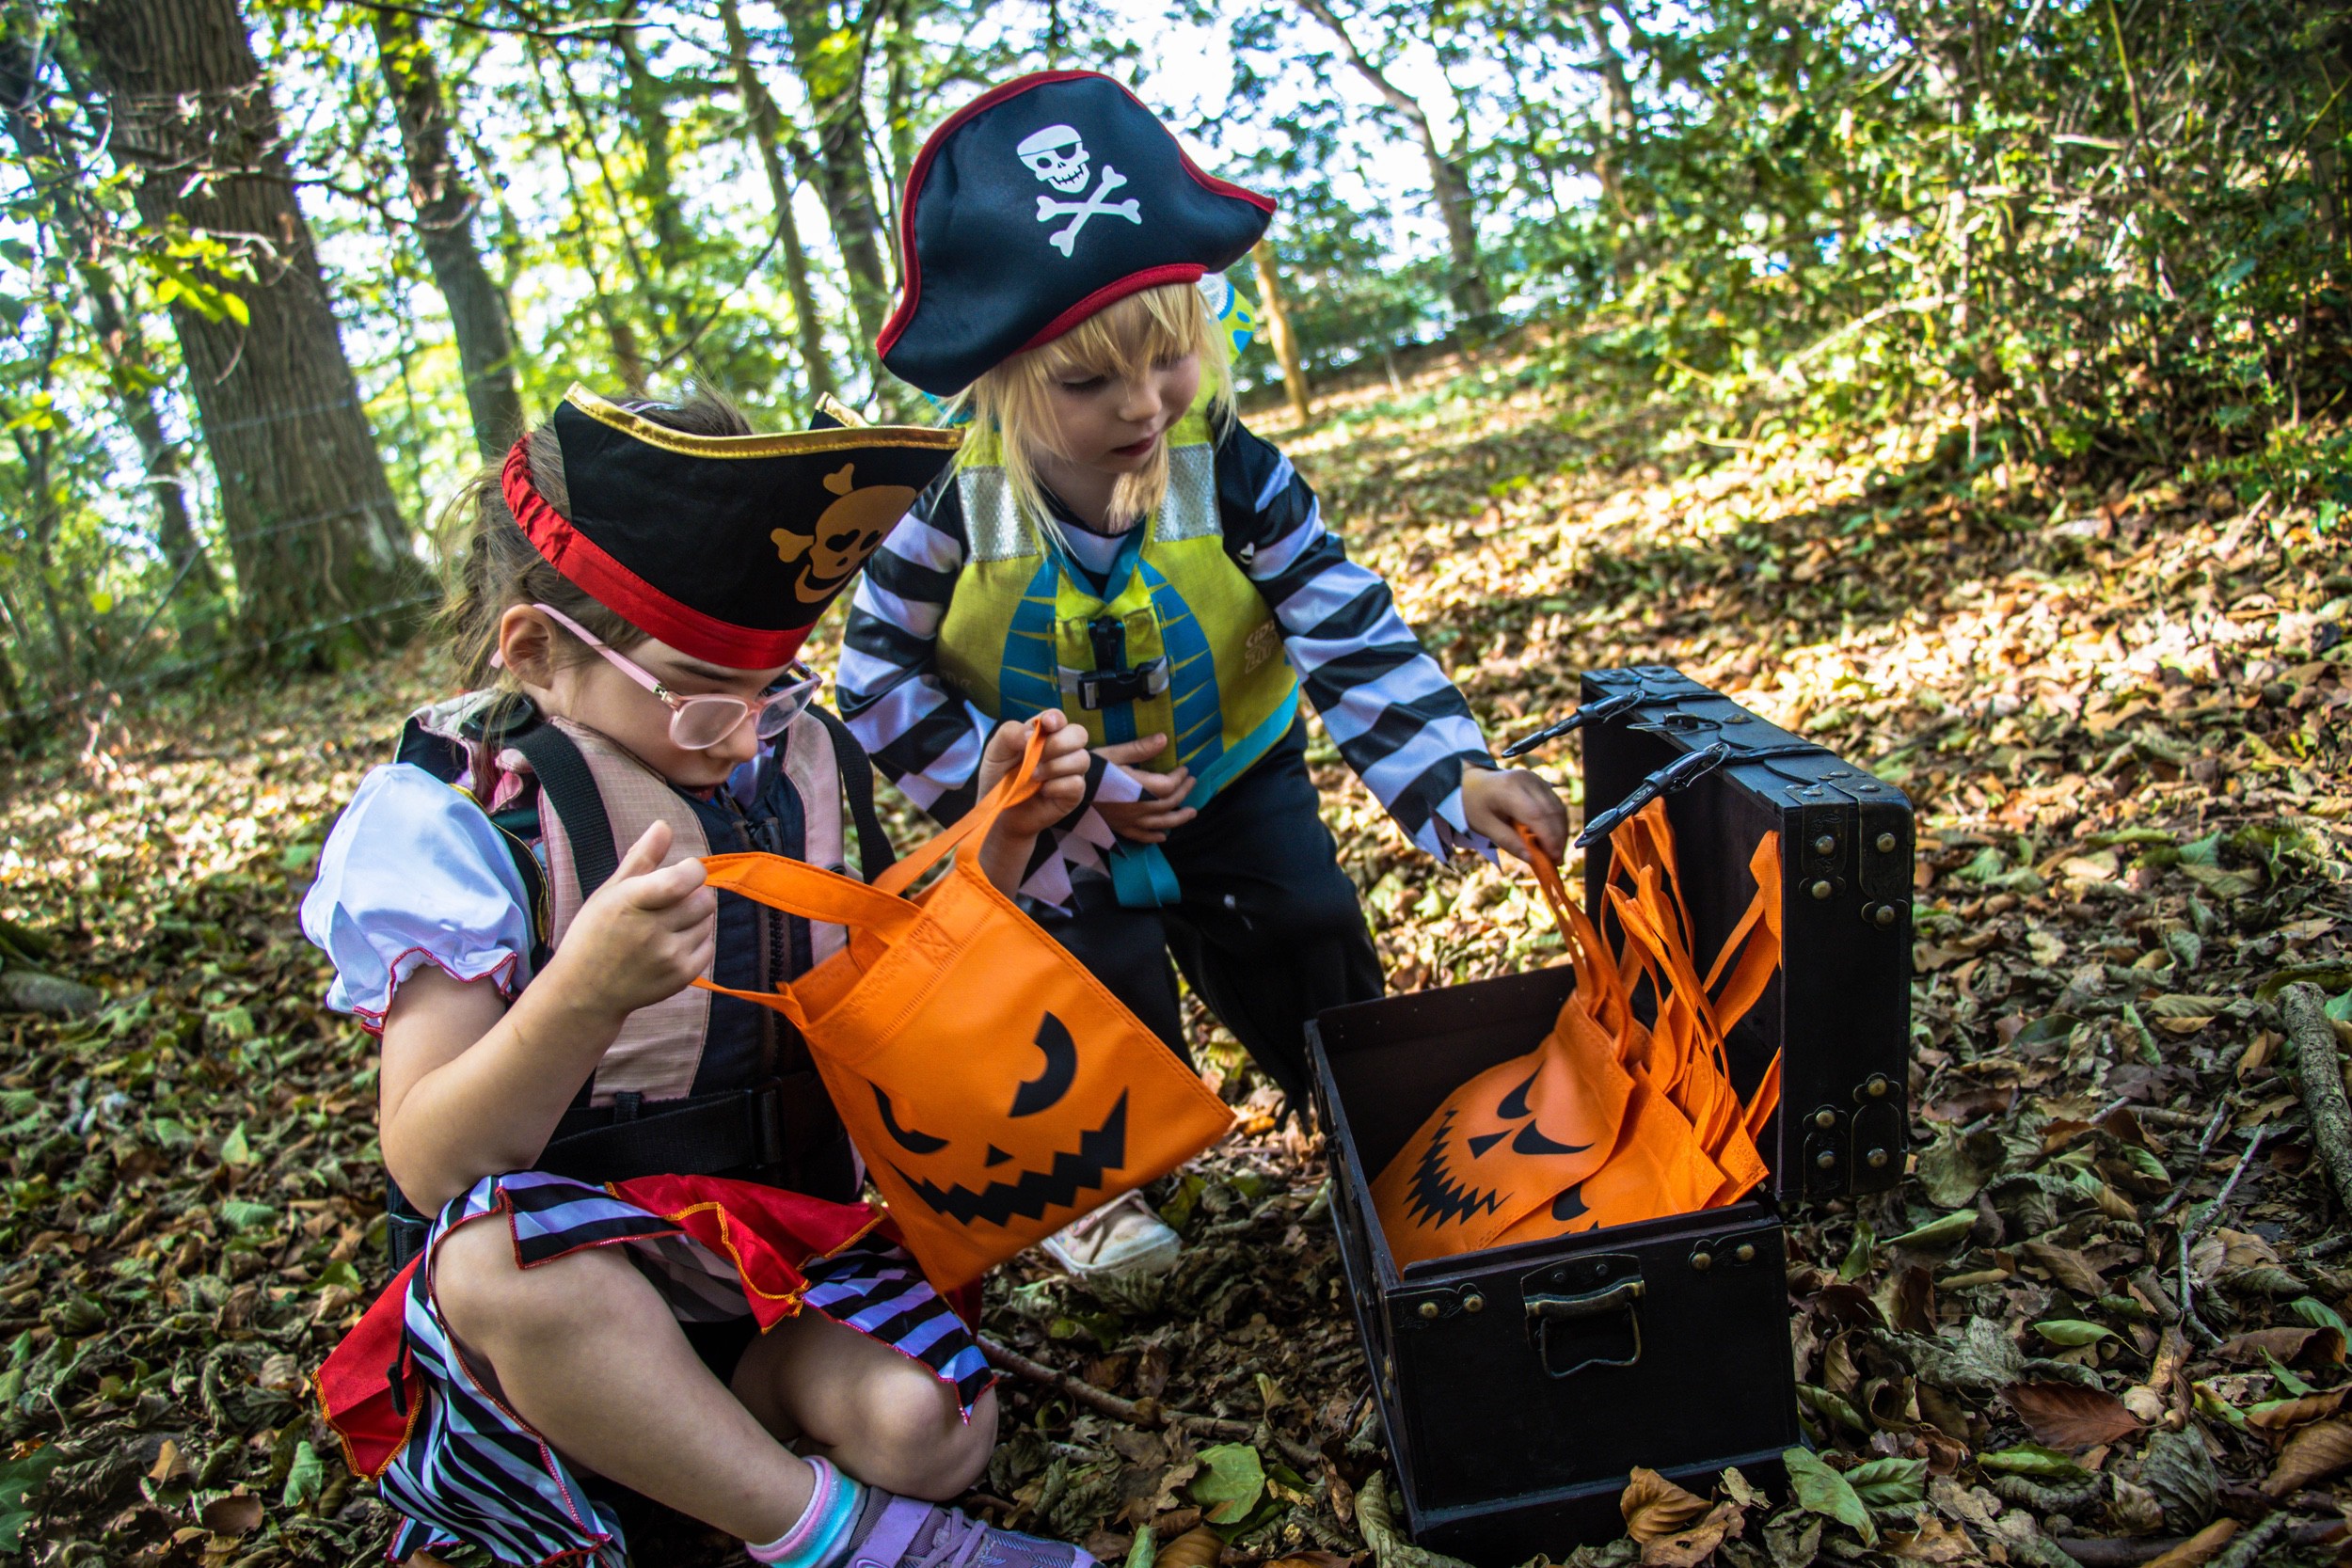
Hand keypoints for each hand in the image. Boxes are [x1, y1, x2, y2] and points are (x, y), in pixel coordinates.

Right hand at [547, 821, 715, 1021]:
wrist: (585, 992)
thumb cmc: (594, 935)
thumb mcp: (610, 893)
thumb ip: (641, 858)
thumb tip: (663, 825)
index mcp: (630, 903)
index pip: (682, 879)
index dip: (692, 871)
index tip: (681, 873)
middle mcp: (651, 931)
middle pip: (704, 899)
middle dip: (693, 895)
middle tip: (670, 903)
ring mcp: (668, 956)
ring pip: (708, 921)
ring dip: (695, 919)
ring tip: (666, 926)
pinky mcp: (680, 977)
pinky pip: (708, 946)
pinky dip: (697, 942)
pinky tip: (671, 944)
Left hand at [980, 712, 1094, 837]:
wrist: (999, 812)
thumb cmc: (998, 778)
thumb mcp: (995, 752)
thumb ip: (1010, 734)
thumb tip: (1032, 734)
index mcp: (1043, 734)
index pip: (1058, 718)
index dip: (1056, 719)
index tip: (1046, 725)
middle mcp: (1061, 749)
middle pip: (1079, 734)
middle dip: (1058, 744)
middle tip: (1036, 757)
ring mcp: (1069, 771)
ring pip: (1082, 758)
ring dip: (1055, 767)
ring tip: (1033, 776)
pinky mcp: (1073, 793)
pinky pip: (1077, 783)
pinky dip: (1057, 787)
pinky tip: (1043, 792)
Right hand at [1092, 733, 1195, 843]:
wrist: (1062, 792)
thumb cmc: (1087, 770)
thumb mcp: (1112, 754)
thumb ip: (1139, 749)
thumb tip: (1164, 739)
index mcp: (1137, 788)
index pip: (1168, 785)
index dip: (1180, 777)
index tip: (1184, 769)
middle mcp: (1137, 808)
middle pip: (1168, 803)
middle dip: (1184, 792)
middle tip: (1192, 782)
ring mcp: (1129, 822)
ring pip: (1161, 823)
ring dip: (1179, 818)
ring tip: (1192, 813)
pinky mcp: (1119, 829)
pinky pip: (1142, 837)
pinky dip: (1155, 836)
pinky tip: (1163, 836)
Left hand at [1462, 766, 1567, 862]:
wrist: (1472, 782)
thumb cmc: (1474, 805)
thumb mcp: (1484, 826)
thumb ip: (1507, 841)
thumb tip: (1532, 859)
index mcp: (1508, 789)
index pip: (1537, 815)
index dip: (1549, 838)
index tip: (1554, 859)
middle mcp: (1526, 780)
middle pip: (1551, 811)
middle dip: (1558, 838)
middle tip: (1557, 861)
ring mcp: (1536, 779)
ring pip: (1558, 808)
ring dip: (1561, 832)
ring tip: (1557, 853)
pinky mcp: (1541, 782)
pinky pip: (1556, 804)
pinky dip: (1558, 823)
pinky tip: (1555, 839)